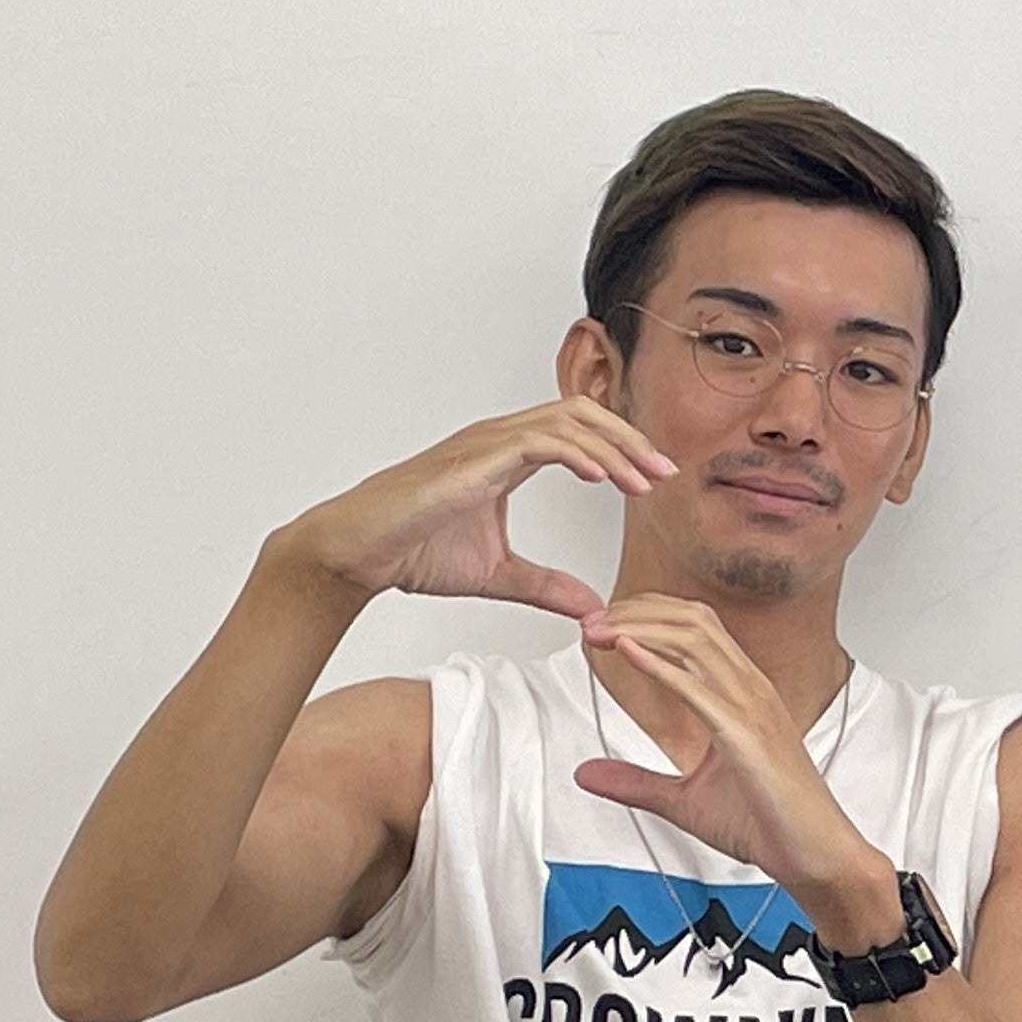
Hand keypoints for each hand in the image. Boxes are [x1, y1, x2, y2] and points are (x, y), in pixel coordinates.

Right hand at [280, 403, 676, 622]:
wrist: (357, 554)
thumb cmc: (413, 552)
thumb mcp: (499, 575)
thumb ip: (547, 586)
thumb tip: (592, 607)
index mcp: (507, 457)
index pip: (579, 433)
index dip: (623, 450)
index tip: (656, 481)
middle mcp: (498, 440)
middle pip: (581, 414)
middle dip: (630, 440)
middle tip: (665, 474)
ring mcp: (482, 444)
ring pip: (564, 420)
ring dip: (612, 447)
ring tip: (642, 479)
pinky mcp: (469, 461)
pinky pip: (534, 441)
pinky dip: (574, 453)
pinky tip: (600, 477)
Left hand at [572, 599, 891, 928]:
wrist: (814, 855)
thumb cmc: (769, 824)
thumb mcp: (683, 800)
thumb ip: (635, 782)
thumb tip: (586, 774)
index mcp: (743, 694)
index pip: (695, 627)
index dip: (646, 615)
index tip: (603, 625)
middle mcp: (751, 689)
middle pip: (691, 620)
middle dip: (635, 611)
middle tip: (589, 620)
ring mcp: (752, 707)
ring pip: (692, 639)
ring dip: (638, 628)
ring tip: (598, 631)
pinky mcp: (746, 734)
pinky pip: (697, 686)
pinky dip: (658, 664)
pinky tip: (626, 651)